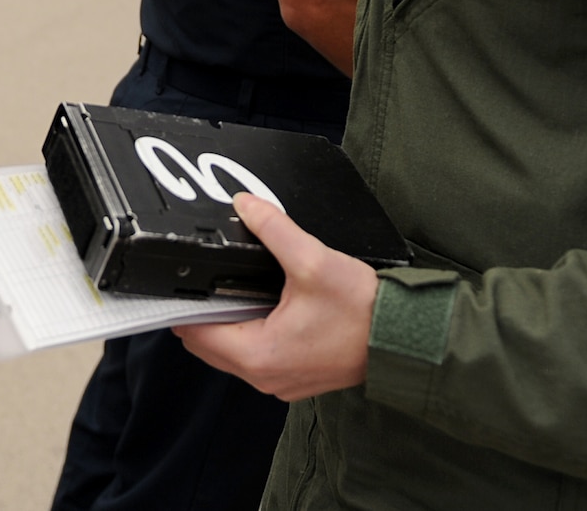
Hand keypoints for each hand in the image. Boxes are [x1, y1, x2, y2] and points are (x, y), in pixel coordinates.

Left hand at [173, 193, 379, 400]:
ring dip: (229, 324)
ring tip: (239, 288)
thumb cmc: (364, 311)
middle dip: (205, 312)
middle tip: (211, 278)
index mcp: (258, 354)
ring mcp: (281, 382)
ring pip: (232, 353)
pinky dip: (253, 334)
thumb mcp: (313, 260)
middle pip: (208, 346)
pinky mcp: (296, 377)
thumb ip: (274, 229)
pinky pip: (258, 357)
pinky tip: (266, 306)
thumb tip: (245, 205)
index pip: (195, 334)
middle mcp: (264, 376)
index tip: (182, 282)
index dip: (183, 304)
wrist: (404, 338)